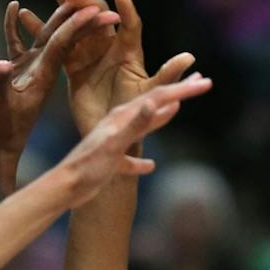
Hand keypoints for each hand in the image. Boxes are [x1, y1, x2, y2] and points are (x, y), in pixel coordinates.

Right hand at [0, 0, 117, 155]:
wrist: (2, 144)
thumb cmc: (4, 131)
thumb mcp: (2, 109)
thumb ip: (1, 85)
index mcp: (46, 74)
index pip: (66, 42)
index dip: (78, 23)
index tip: (93, 5)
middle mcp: (44, 67)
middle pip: (64, 31)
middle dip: (72, 8)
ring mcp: (34, 67)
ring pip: (47, 32)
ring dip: (51, 11)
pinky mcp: (23, 69)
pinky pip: (24, 42)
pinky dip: (19, 25)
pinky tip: (14, 8)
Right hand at [32, 0, 195, 134]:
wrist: (113, 134)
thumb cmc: (136, 114)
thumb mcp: (152, 94)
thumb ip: (167, 75)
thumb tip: (189, 58)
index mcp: (129, 51)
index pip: (129, 24)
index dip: (126, 10)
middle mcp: (109, 45)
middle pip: (96, 12)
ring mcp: (90, 51)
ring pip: (75, 19)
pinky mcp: (73, 63)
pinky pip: (58, 41)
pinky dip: (44, 27)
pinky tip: (25, 14)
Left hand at [56, 74, 210, 204]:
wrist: (64, 187)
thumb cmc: (88, 166)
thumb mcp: (115, 144)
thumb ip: (136, 123)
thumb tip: (157, 102)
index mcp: (122, 117)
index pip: (158, 97)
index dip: (182, 90)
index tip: (205, 82)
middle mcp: (118, 124)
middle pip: (153, 104)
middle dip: (178, 93)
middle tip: (201, 82)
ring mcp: (114, 141)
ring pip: (143, 126)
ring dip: (163, 117)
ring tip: (178, 108)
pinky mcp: (109, 161)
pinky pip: (130, 159)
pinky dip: (141, 162)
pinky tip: (150, 166)